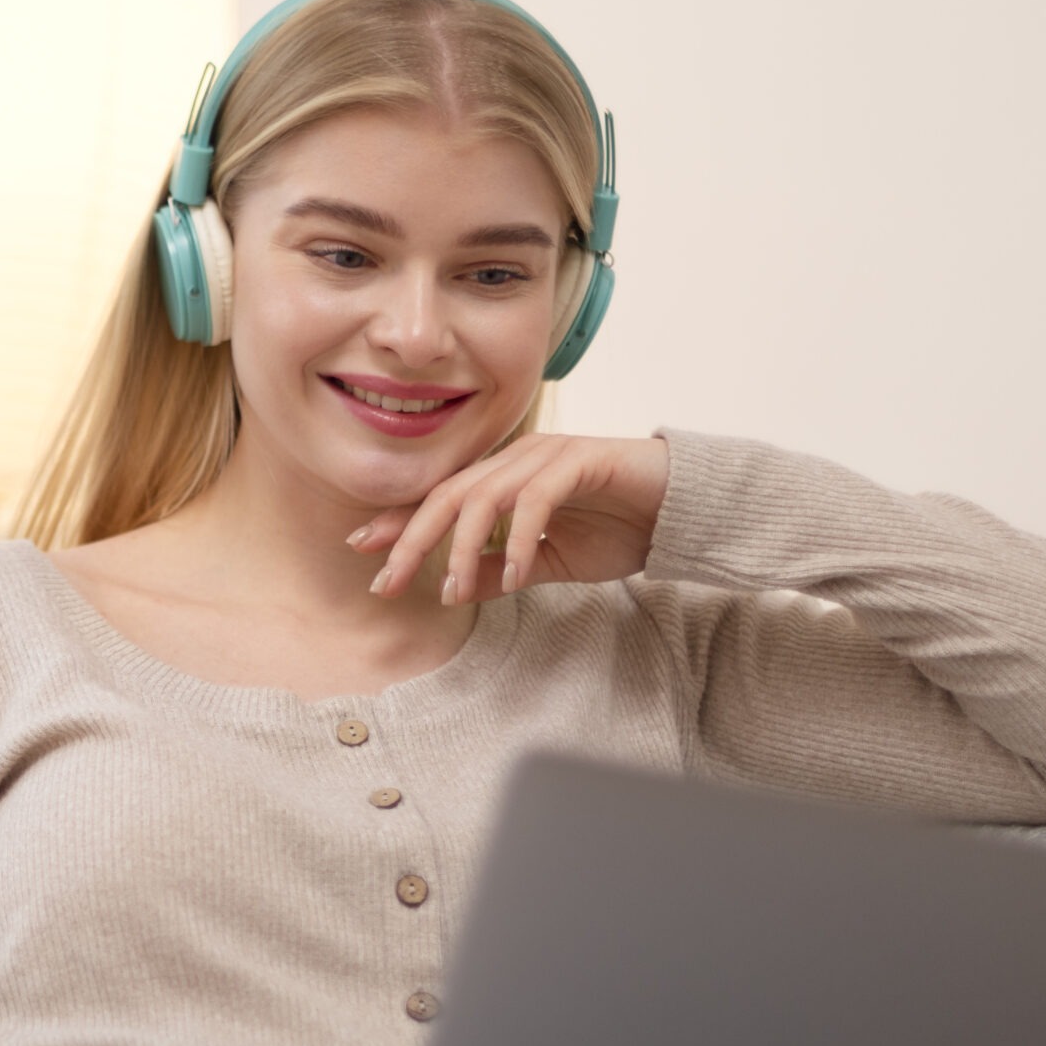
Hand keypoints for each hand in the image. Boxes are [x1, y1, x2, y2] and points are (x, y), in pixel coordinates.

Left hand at [352, 433, 671, 604]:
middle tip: (387, 580)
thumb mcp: (547, 562)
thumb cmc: (619, 527)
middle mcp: (518, 459)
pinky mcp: (581, 460)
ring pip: (484, 495)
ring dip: (461, 546)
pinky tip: (514, 575)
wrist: (682, 510)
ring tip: (447, 590)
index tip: (363, 551)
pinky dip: (519, 538)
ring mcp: (548, 455)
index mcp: (506, 478)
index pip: (441, 499)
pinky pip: (536, 499)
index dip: (400, 522)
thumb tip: (452, 588)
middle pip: (448, 495)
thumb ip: (500, 571)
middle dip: (411, 538)